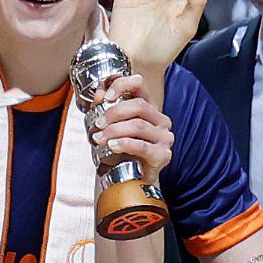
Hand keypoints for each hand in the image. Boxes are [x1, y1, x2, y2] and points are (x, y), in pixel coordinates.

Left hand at [86, 63, 174, 180]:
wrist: (135, 178)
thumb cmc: (125, 151)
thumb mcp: (113, 127)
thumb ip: (106, 110)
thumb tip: (98, 95)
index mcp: (149, 108)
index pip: (140, 84)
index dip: (122, 85)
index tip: (105, 96)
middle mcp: (161, 120)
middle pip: (138, 105)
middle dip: (113, 113)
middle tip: (98, 124)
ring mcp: (164, 137)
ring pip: (138, 125)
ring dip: (114, 131)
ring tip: (99, 138)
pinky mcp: (163, 155)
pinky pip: (142, 146)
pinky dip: (125, 144)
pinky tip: (112, 146)